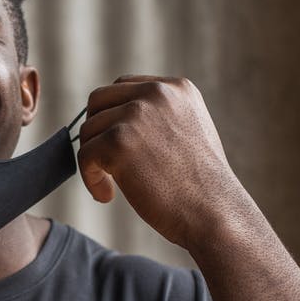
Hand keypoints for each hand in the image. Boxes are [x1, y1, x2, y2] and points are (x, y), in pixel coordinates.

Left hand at [77, 75, 236, 248]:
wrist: (214, 213)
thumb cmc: (201, 186)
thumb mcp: (189, 132)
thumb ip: (159, 118)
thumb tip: (117, 119)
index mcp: (177, 88)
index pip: (124, 87)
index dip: (112, 116)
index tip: (117, 145)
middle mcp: (157, 93)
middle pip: (99, 100)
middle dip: (96, 131)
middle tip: (104, 162)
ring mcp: (137, 115)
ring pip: (89, 129)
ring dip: (94, 159)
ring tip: (112, 187)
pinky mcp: (118, 141)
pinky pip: (85, 154)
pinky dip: (90, 178)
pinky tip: (106, 195)